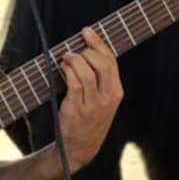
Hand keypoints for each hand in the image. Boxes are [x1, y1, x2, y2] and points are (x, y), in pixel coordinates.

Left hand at [54, 27, 121, 166]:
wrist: (79, 148)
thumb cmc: (89, 119)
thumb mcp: (102, 100)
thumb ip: (100, 78)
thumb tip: (86, 48)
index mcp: (116, 93)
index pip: (111, 61)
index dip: (98, 43)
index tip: (87, 31)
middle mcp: (108, 98)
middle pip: (101, 63)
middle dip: (86, 50)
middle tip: (75, 50)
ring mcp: (93, 104)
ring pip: (86, 71)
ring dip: (73, 60)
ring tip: (66, 58)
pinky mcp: (77, 109)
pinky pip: (73, 83)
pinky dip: (67, 70)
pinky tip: (62, 68)